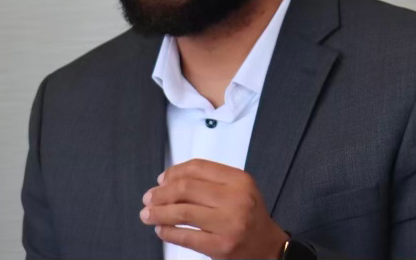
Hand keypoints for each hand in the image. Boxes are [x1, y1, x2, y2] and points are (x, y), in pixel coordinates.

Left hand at [139, 158, 289, 258]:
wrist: (267, 245)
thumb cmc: (248, 212)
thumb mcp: (237, 186)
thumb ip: (208, 179)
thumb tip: (167, 180)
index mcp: (238, 179)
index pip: (197, 168)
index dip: (174, 172)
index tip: (161, 180)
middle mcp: (235, 199)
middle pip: (187, 189)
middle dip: (162, 193)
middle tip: (148, 198)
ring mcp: (228, 224)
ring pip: (183, 213)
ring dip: (159, 212)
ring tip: (147, 214)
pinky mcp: (221, 247)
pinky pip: (187, 237)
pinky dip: (169, 232)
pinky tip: (161, 229)